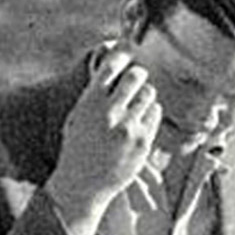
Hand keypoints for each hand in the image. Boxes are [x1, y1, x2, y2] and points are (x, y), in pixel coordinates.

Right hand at [45, 44, 159, 218]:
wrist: (83, 184)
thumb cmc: (78, 147)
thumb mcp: (78, 116)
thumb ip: (95, 93)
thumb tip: (114, 65)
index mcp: (91, 102)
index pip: (111, 65)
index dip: (122, 54)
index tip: (128, 51)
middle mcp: (111, 113)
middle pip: (136, 75)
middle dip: (138, 74)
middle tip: (137, 77)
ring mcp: (129, 127)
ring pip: (150, 94)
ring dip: (144, 95)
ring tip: (136, 104)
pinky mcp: (144, 141)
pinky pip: (155, 113)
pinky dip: (150, 112)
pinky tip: (139, 120)